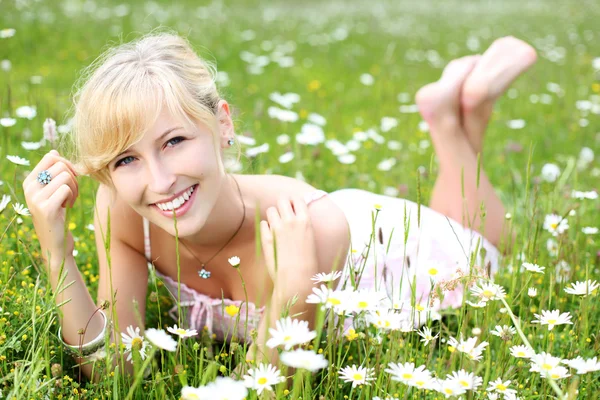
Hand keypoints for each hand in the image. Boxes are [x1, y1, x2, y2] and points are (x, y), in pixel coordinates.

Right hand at [23, 150, 79, 266]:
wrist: (56, 244)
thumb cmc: (58, 216)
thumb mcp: (53, 192)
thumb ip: (53, 174)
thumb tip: (54, 151)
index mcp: (29, 181)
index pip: (51, 157)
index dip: (67, 164)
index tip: (71, 178)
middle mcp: (29, 188)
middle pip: (61, 165)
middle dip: (74, 177)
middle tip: (72, 193)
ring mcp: (36, 198)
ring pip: (66, 176)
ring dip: (75, 188)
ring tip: (70, 200)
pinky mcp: (46, 208)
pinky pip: (67, 189)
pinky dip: (73, 197)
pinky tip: (68, 207)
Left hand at [260, 195, 318, 285]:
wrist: (297, 279)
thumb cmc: (307, 261)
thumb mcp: (309, 238)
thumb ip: (301, 223)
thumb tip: (293, 212)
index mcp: (305, 220)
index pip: (297, 199)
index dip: (293, 202)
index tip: (292, 207)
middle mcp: (291, 221)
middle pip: (282, 199)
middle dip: (282, 205)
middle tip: (283, 214)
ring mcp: (277, 228)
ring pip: (271, 210)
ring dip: (273, 215)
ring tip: (277, 226)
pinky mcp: (266, 237)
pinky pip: (263, 223)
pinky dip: (266, 227)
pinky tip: (271, 237)